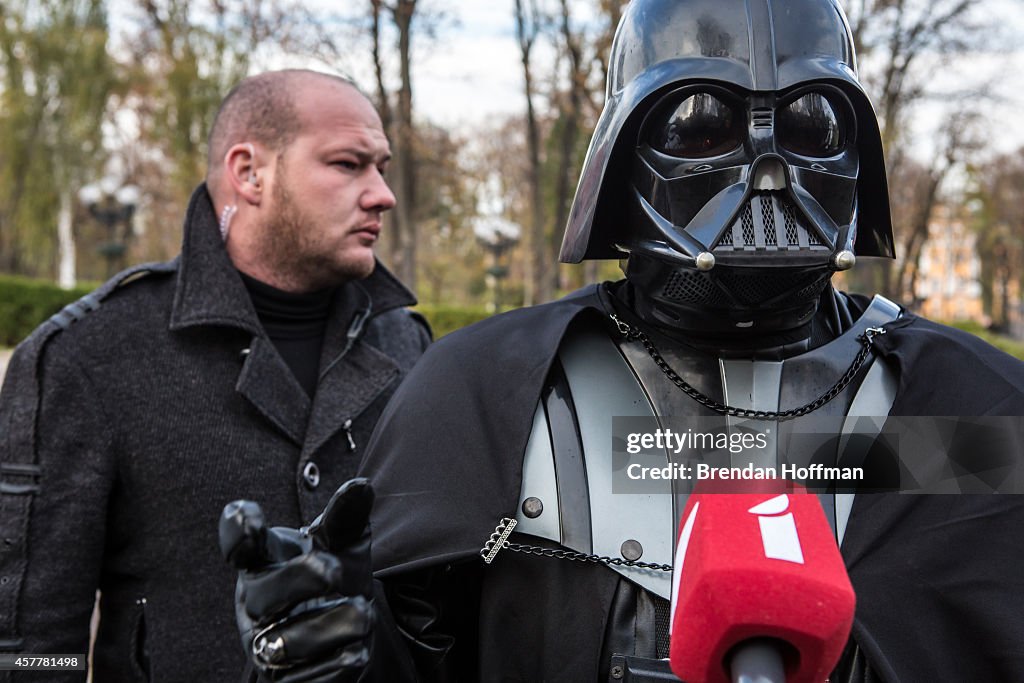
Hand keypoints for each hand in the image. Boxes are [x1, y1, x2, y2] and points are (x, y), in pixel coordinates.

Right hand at [220, 478, 375, 681]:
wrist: (344, 633)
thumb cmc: (332, 578)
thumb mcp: (341, 546)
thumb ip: (346, 518)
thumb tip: (362, 486)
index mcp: (264, 565)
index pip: (239, 546)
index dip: (237, 531)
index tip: (248, 516)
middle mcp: (257, 608)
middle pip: (261, 596)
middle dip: (297, 580)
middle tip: (332, 570)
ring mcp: (269, 649)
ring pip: (288, 643)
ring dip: (332, 624)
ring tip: (363, 612)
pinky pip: (309, 679)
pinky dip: (338, 662)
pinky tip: (358, 650)